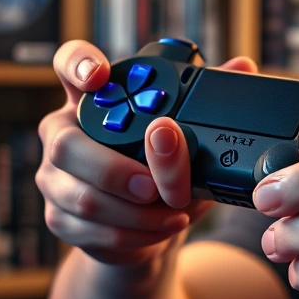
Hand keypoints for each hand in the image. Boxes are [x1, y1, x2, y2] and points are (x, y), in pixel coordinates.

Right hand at [36, 40, 258, 265]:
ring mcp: (55, 177)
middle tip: (153, 187)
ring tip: (174, 215)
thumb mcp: (190, 135)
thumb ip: (208, 99)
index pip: (69, 64)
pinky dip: (133, 234)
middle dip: (114, 170)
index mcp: (94, 101)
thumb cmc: (165, 169)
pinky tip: (159, 230)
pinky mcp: (59, 216)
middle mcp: (65, 133)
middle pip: (65, 145)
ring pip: (82, 196)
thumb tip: (243, 65)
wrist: (149, 226)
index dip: (77, 64)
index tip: (99, 77)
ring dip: (135, 213)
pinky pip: (89, 229)